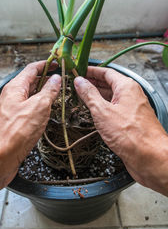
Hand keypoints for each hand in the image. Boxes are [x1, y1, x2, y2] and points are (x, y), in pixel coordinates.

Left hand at [0, 61, 60, 210]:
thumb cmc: (13, 134)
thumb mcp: (38, 107)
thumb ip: (48, 92)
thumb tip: (56, 80)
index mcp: (15, 88)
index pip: (31, 69)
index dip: (46, 65)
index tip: (57, 64)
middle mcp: (11, 98)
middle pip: (30, 82)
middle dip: (45, 79)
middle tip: (60, 80)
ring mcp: (11, 111)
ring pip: (29, 97)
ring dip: (43, 94)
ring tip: (56, 95)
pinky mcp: (13, 125)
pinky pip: (28, 111)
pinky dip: (39, 108)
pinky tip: (46, 114)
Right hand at [74, 66, 167, 195]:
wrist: (150, 157)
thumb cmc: (132, 135)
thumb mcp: (102, 111)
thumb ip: (89, 94)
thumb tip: (80, 82)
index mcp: (126, 87)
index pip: (106, 72)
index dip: (91, 71)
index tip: (79, 71)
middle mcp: (131, 95)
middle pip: (109, 84)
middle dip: (92, 83)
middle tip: (77, 84)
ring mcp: (131, 108)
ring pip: (111, 97)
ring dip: (96, 96)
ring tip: (81, 97)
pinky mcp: (130, 121)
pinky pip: (114, 109)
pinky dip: (103, 108)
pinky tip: (93, 112)